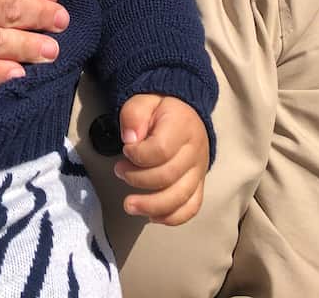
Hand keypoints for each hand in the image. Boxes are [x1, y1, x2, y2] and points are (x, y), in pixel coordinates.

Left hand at [114, 94, 208, 225]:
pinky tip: (152, 216)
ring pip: (180, 197)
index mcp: (182, 127)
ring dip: (151, 206)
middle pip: (168, 176)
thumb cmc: (160, 110)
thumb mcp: (143, 101)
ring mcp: (199, 170)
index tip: (126, 150)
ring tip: (129, 205)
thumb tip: (130, 139)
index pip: (161, 150)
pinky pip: (191, 208)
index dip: (138, 155)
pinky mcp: (199, 184)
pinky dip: (171, 217)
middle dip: (137, 179)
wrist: (185, 114)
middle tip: (119, 171)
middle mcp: (195, 151)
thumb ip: (134, 115)